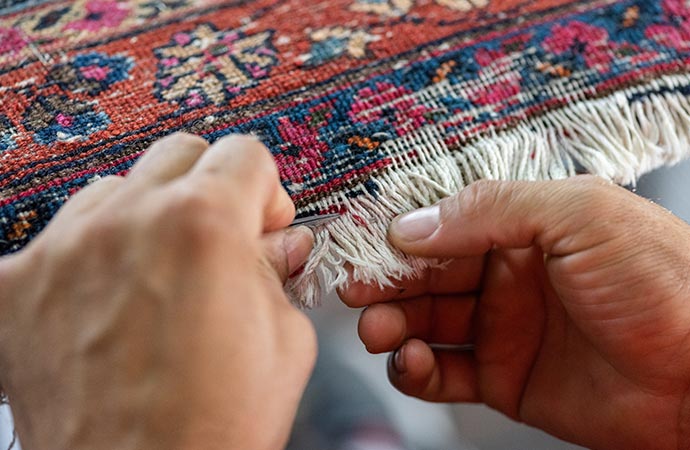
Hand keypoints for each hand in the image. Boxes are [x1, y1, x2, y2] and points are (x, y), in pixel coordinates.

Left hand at [0, 134, 315, 449]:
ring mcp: (61, 251)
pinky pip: (61, 237)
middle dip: (209, 190)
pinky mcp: (16, 287)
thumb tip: (278, 241)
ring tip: (159, 277)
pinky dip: (92, 256)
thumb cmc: (214, 429)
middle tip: (217, 242)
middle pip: (179, 154)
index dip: (264, 189)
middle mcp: (127, 222)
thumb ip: (281, 270)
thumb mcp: (286, 341)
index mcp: (203, 226)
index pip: (243, 153)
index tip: (261, 221)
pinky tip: (109, 300)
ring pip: (117, 188)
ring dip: (147, 218)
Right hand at [340, 176, 689, 449]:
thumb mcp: (580, 215)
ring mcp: (506, 328)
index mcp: (526, 228)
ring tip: (377, 330)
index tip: (363, 246)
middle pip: (427, 275)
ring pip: (427, 322)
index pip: (445, 225)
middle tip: (356, 292)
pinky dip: (418, 370)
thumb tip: (414, 224)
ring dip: (393, 325)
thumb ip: (493, 209)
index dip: (401, 236)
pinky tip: (410, 362)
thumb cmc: (662, 281)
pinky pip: (447, 373)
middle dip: (386, 283)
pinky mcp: (506, 379)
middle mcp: (509, 276)